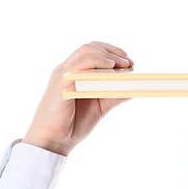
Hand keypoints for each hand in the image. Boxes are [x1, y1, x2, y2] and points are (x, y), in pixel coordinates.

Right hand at [23, 41, 133, 155]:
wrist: (54, 141)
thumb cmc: (73, 125)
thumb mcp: (99, 107)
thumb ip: (113, 95)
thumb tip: (133, 88)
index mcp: (74, 73)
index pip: (92, 51)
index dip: (112, 52)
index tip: (129, 61)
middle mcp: (67, 70)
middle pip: (90, 47)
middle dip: (113, 51)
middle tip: (129, 63)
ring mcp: (64, 75)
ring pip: (86, 53)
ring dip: (108, 56)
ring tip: (124, 65)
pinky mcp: (62, 84)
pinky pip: (81, 67)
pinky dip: (98, 64)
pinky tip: (111, 69)